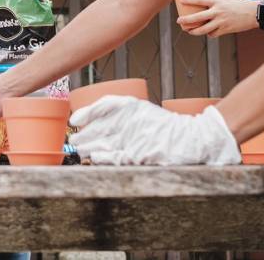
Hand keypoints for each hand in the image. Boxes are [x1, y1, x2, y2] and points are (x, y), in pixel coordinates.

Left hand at [69, 95, 239, 165]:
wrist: (189, 140)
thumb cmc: (160, 124)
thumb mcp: (137, 108)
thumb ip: (112, 109)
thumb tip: (79, 118)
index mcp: (130, 106)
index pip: (101, 107)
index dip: (85, 114)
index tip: (74, 121)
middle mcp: (130, 120)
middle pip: (97, 128)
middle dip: (83, 135)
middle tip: (76, 140)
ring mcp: (133, 138)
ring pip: (101, 143)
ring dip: (88, 147)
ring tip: (82, 150)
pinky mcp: (137, 155)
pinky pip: (113, 157)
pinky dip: (101, 157)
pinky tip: (94, 157)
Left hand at [177, 0, 258, 35]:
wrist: (255, 13)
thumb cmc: (241, 5)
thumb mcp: (226, 1)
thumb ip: (216, 4)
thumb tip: (205, 9)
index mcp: (218, 1)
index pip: (200, 0)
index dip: (189, 0)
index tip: (181, 1)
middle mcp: (217, 12)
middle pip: (197, 18)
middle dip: (186, 20)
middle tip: (179, 21)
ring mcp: (221, 22)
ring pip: (203, 29)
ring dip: (194, 31)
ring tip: (189, 31)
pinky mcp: (225, 30)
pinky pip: (213, 34)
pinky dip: (209, 33)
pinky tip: (208, 32)